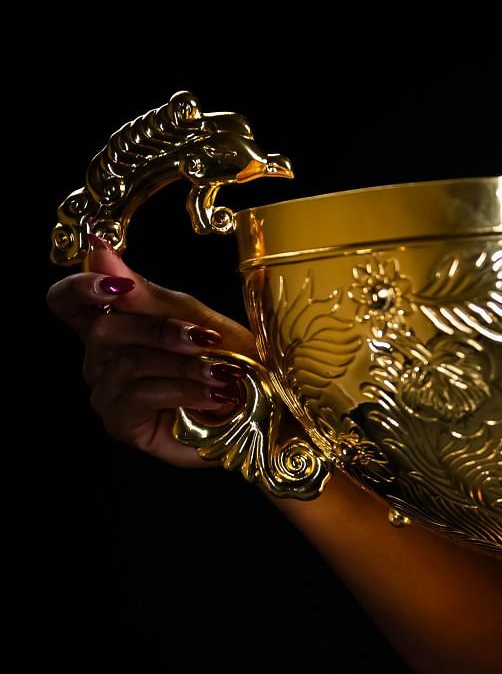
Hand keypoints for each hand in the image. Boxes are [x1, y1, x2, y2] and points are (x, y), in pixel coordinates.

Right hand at [47, 235, 260, 468]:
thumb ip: (148, 294)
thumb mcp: (196, 318)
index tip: (117, 286)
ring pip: (127, 363)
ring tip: (224, 374)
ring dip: (185, 365)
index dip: (80, 288)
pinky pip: (139, 396)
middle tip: (207, 339)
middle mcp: (101, 359)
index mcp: (115, 325)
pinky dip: (184, 391)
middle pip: (103, 330)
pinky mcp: (121, 423)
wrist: (263, 410)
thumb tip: (98, 250)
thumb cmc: (230, 362)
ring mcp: (108, 393)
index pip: (66, 301)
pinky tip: (214, 397)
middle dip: (161, 330)